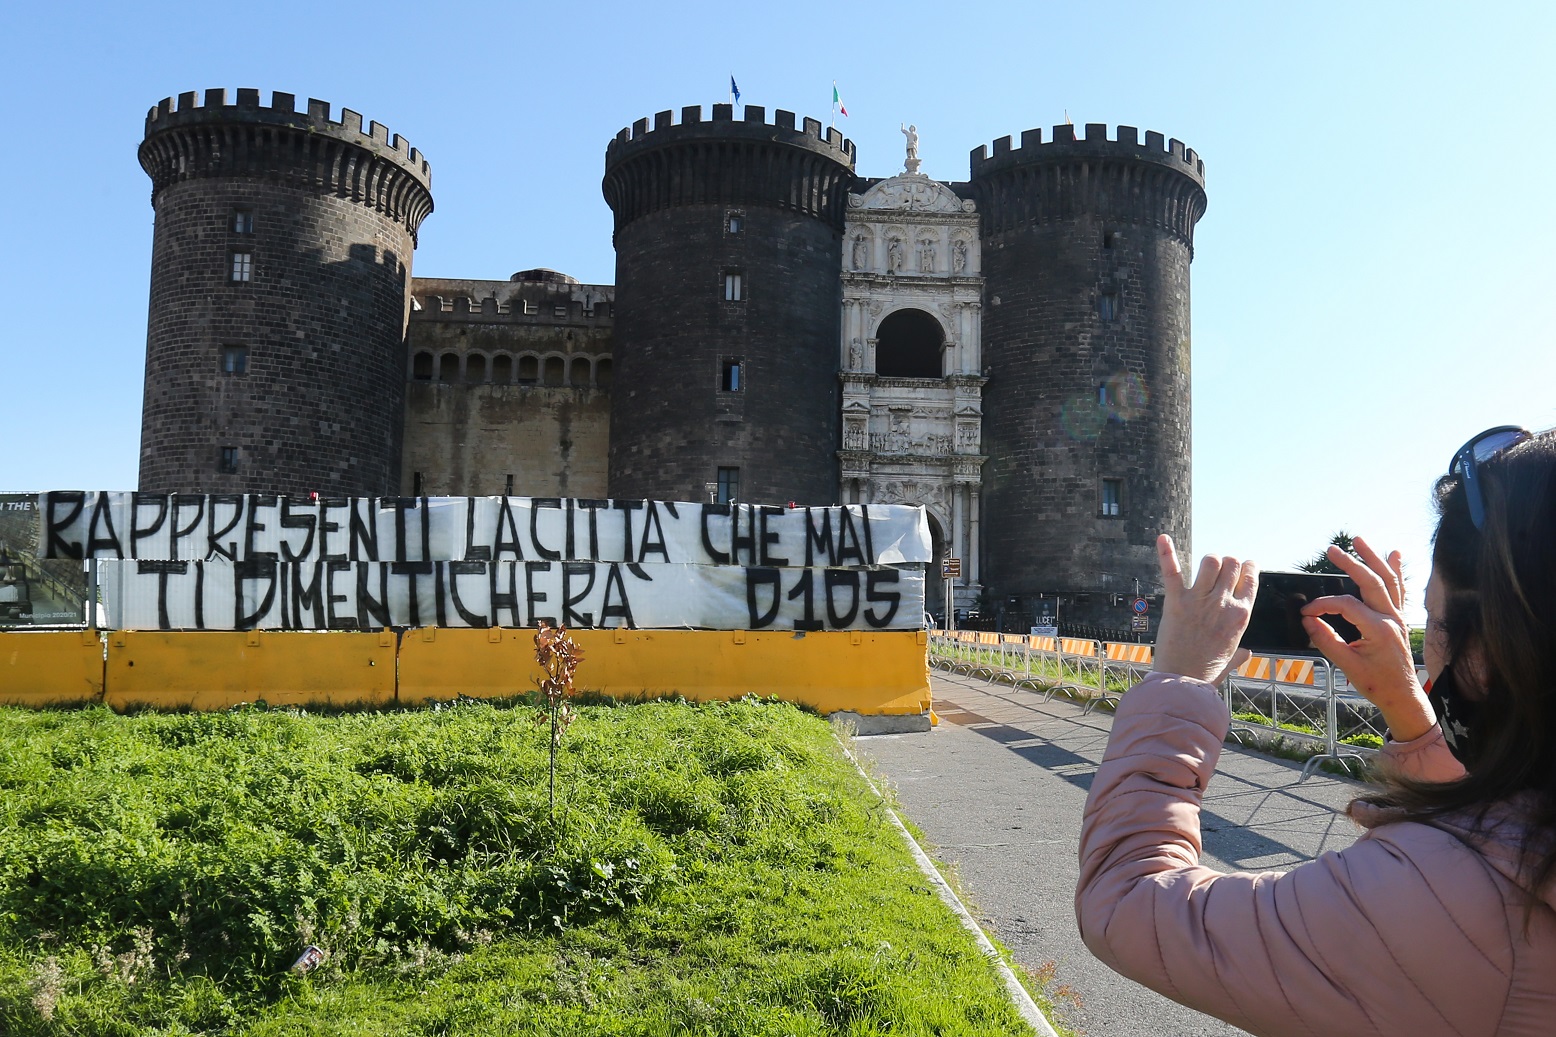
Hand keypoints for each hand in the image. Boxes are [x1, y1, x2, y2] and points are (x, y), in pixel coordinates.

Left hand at [1151, 534, 1256, 683]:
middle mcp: (1223, 603)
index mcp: (1241, 616)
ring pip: (1210, 561)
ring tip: (1203, 569)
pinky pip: (1172, 571)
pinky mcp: (1175, 602)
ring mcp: (1199, 600)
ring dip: (1208, 561)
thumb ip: (1240, 654)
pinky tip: (1162, 538)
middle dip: (1226, 564)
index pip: (1251, 578)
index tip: (1243, 567)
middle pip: (1231, 564)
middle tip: (1218, 572)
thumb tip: (1248, 653)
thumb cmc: (1205, 674)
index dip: (1247, 569)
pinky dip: (1166, 552)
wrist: (1181, 682)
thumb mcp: (1230, 661)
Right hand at [1300, 536, 1432, 741]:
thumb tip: (1307, 621)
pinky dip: (1396, 571)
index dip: (1322, 605)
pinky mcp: (1399, 619)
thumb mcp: (1346, 665)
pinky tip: (1393, 554)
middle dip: (1351, 563)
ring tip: (1359, 540)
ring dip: (1373, 558)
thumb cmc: (1376, 683)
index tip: (1306, 612)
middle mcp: (1391, 618)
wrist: (1403, 696)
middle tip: (1332, 550)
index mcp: (1378, 629)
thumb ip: (1325, 639)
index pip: (1346, 605)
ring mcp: (1398, 617)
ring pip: (1387, 580)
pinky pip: (1399, 589)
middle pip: (1371, 582)